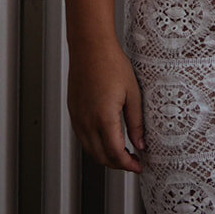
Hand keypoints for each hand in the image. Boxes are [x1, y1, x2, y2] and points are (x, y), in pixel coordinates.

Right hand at [67, 38, 144, 171]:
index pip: (115, 154)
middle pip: (101, 157)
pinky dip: (95, 146)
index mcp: (103, 118)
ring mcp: (77, 118)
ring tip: (122, 152)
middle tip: (133, 162)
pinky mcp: (73, 113)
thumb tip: (141, 144)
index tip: (138, 166)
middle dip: (118, 165)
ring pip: (90, 151)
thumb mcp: (132, 93)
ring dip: (106, 157)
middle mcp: (87, 122)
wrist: (90, 47)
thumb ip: (136, 122)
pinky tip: (107, 139)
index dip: (128, 165)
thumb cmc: (111, 64)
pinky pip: (83, 139)